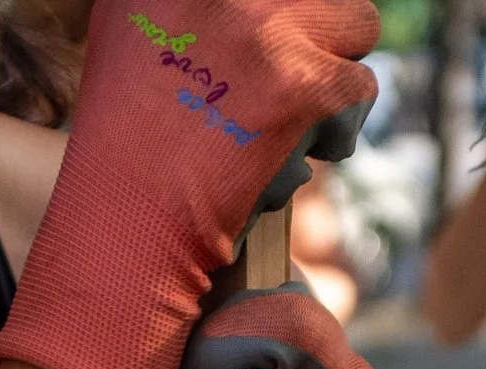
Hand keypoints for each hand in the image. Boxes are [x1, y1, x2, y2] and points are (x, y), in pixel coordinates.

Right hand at [0, 0, 380, 368]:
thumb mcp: (132, 42)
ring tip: (294, 119)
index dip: (278, 18)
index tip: (262, 59)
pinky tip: (300, 155)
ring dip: (335, 72)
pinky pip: (360, 86)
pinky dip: (339, 128)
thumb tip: (251, 8)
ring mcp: (257, 25)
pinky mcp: (296, 80)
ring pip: (356, 23)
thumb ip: (189, 10)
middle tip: (280, 88)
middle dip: (312, 36)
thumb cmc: (126, 155)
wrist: (125, 230)